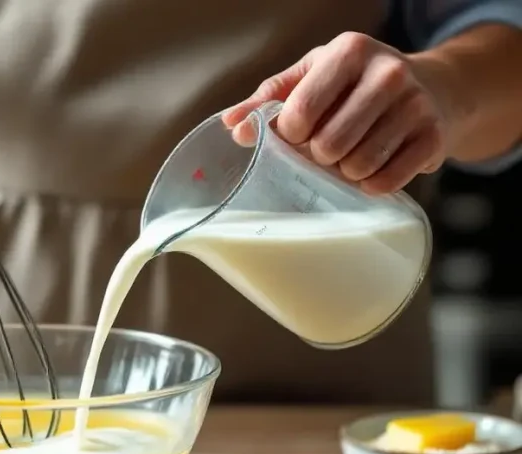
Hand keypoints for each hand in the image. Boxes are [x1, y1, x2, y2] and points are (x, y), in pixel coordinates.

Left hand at [223, 32, 455, 194]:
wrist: (434, 88)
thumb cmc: (355, 86)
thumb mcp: (313, 77)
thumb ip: (269, 100)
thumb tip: (234, 126)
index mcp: (349, 51)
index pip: (299, 112)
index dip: (289, 136)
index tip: (297, 135)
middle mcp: (388, 73)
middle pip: (327, 145)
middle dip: (318, 157)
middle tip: (326, 149)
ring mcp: (416, 104)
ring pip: (356, 167)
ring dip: (344, 173)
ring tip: (350, 157)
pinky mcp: (434, 137)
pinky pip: (385, 182)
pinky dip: (371, 186)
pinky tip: (373, 169)